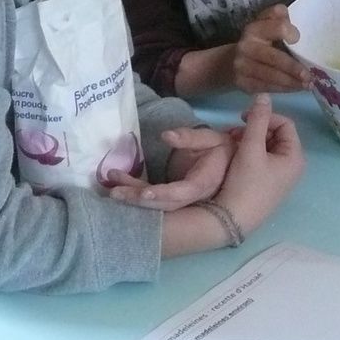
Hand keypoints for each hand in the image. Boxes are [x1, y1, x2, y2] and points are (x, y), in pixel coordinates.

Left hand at [106, 125, 231, 209]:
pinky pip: (153, 198)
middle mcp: (191, 197)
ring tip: (111, 186)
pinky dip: (135, 191)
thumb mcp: (212, 139)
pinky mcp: (173, 197)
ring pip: (155, 203)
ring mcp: (181, 200)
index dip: (163, 195)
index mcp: (204, 183)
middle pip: (163, 203)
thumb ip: (191, 137)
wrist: (229, 163)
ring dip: (132, 195)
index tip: (144, 194)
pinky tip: (119, 182)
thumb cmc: (221, 148)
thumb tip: (166, 135)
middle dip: (138, 199)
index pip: (182, 193)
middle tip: (114, 193)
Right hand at [215, 94, 305, 234]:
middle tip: (234, 133)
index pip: (285, 124)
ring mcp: (280, 176)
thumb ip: (257, 120)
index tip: (242, 118)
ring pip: (267, 146)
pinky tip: (235, 155)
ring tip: (232, 143)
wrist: (231, 221)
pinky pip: (262, 159)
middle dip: (256, 129)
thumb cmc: (245, 183)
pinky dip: (249, 152)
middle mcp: (292, 166)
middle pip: (276, 135)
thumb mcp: (251, 148)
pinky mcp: (268, 184)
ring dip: (250, 140)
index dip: (265, 116)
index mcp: (295, 157)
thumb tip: (264, 95)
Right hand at [231, 4, 308, 93]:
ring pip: (271, 76)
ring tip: (308, 84)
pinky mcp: (243, 83)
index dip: (290, 33)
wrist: (233, 61)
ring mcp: (242, 67)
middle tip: (309, 76)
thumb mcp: (266, 23)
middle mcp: (246, 47)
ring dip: (292, 82)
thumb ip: (279, 16)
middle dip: (293, 68)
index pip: (278, 27)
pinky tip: (296, 88)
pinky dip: (284, 89)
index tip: (299, 40)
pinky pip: (267, 87)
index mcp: (254, 29)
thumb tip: (292, 22)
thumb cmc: (259, 40)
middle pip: (274, 58)